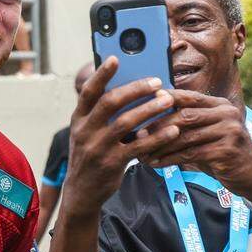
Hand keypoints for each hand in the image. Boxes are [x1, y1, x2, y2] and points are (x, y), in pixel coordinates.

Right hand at [58, 56, 180, 220]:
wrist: (82, 192)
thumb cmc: (90, 155)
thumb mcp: (87, 132)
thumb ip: (101, 114)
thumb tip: (130, 89)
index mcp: (79, 119)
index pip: (88, 92)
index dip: (101, 74)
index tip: (116, 58)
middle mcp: (85, 131)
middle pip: (110, 103)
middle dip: (135, 89)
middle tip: (156, 82)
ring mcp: (98, 148)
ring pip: (126, 123)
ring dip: (149, 109)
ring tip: (168, 101)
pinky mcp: (112, 163)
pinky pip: (139, 147)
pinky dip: (157, 137)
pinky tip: (173, 130)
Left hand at [139, 90, 251, 207]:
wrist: (251, 176)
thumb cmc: (222, 154)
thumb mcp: (207, 134)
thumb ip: (188, 124)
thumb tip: (151, 118)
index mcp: (220, 105)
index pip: (188, 97)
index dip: (164, 100)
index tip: (141, 105)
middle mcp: (227, 113)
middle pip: (185, 115)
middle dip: (158, 126)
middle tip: (137, 134)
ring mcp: (230, 131)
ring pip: (186, 136)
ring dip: (161, 145)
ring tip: (142, 152)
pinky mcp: (227, 150)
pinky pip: (191, 153)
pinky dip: (171, 159)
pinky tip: (156, 163)